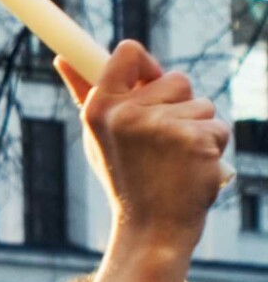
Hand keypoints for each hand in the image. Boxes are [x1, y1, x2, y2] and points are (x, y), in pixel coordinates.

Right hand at [58, 43, 226, 249]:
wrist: (152, 228)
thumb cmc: (126, 178)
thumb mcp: (97, 135)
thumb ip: (87, 94)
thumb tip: (62, 59)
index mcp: (100, 108)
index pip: (128, 53)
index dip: (145, 65)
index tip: (148, 79)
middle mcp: (127, 114)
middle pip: (176, 78)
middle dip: (179, 104)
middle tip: (162, 141)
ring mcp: (162, 127)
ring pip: (203, 104)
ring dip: (199, 127)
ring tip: (177, 158)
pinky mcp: (196, 140)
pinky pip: (218, 126)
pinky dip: (213, 146)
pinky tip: (193, 168)